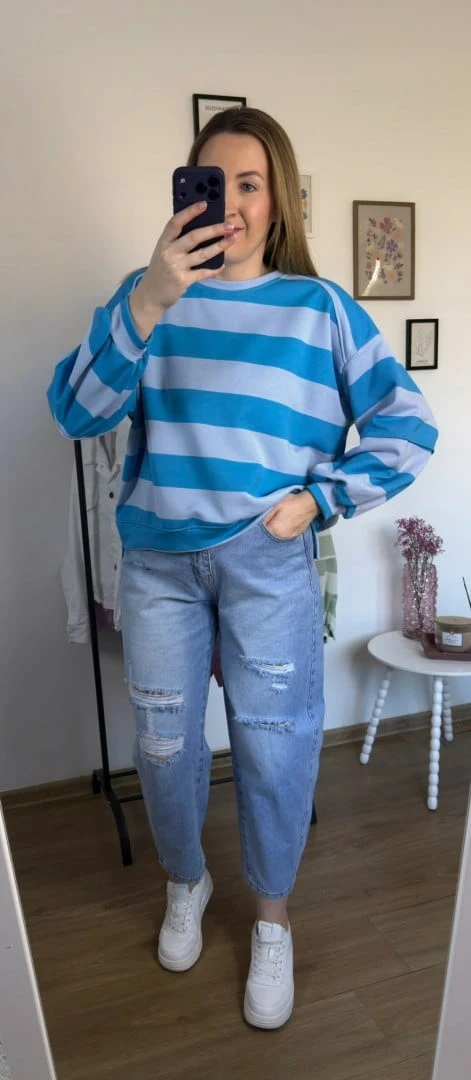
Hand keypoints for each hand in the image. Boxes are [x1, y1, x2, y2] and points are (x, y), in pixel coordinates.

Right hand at [129, 202, 236, 335]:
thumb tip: (202, 229)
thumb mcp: (163, 252)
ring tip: (232, 239)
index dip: (190, 212)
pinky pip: (203, 272)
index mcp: (163, 242)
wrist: (151, 294)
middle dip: (214, 229)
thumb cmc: (160, 270)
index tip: (204, 204)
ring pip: (202, 254)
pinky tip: (222, 265)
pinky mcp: (183, 280)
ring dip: (219, 246)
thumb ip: (177, 241)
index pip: (176, 222)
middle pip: (194, 236)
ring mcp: (176, 267)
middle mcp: (169, 252)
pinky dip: (214, 269)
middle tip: (229, 225)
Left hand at [262, 491, 319, 539]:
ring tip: (276, 524)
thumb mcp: (276, 505)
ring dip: (274, 533)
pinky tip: (283, 526)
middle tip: (267, 524)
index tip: (258, 526)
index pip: (262, 533)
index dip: (258, 529)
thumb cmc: (293, 502)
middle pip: (269, 537)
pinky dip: (282, 533)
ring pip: (277, 537)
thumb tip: (258, 523)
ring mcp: (289, 537)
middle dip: (266, 532)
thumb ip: (266, 517)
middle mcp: (282, 536)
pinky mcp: (295, 535)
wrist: (310, 504)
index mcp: (275, 528)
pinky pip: (285, 536)